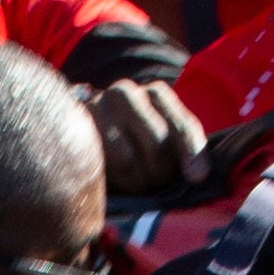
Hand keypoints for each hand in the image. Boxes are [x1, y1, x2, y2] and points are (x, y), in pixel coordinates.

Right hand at [88, 78, 204, 193]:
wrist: (90, 134)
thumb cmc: (140, 142)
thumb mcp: (169, 139)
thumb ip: (189, 148)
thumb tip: (198, 176)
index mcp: (156, 93)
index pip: (181, 125)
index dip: (191, 151)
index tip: (197, 177)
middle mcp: (124, 92)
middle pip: (157, 143)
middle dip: (161, 171)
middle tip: (156, 181)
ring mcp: (96, 107)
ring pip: (127, 158)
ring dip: (137, 180)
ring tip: (136, 182)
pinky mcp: (75, 129)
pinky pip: (101, 164)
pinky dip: (113, 179)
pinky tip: (116, 180)